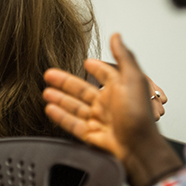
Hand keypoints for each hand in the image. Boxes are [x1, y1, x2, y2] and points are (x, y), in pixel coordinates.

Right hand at [43, 33, 181, 184]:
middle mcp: (109, 104)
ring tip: (46, 91)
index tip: (85, 61)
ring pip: (75, 106)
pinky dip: (61, 116)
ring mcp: (100, 120)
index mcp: (120, 88)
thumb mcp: (133, 79)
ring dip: (60, 98)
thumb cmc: (139, 116)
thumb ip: (124, 56)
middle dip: (65, 82)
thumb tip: (117, 37)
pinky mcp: (92, 135)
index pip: (104, 74)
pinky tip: (51, 109)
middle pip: (82, 90)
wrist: (139, 148)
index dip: (94, 67)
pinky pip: (73, 123)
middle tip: (50, 74)